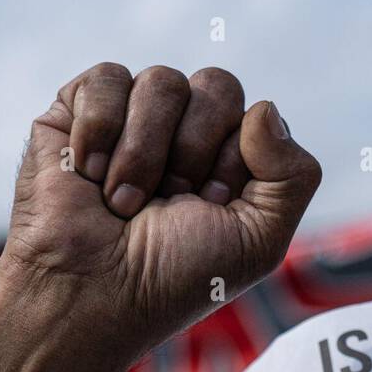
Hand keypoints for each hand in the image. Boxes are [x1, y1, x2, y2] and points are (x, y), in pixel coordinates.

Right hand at [0, 63, 320, 371]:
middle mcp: (185, 134)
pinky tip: (90, 175)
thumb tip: (265, 107)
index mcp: (232, 161)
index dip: (234, 164)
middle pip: (217, 86)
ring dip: (145, 152)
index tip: (209, 210)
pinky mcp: (76, 111)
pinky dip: (100, 131)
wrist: (93, 294)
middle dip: (196, 150)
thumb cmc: (174, 277)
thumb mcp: (260, 239)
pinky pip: (107, 78)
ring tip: (124, 201)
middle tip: (171, 201)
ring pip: (162, 81)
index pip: (255, 116)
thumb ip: (295, 174)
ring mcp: (133, 119)